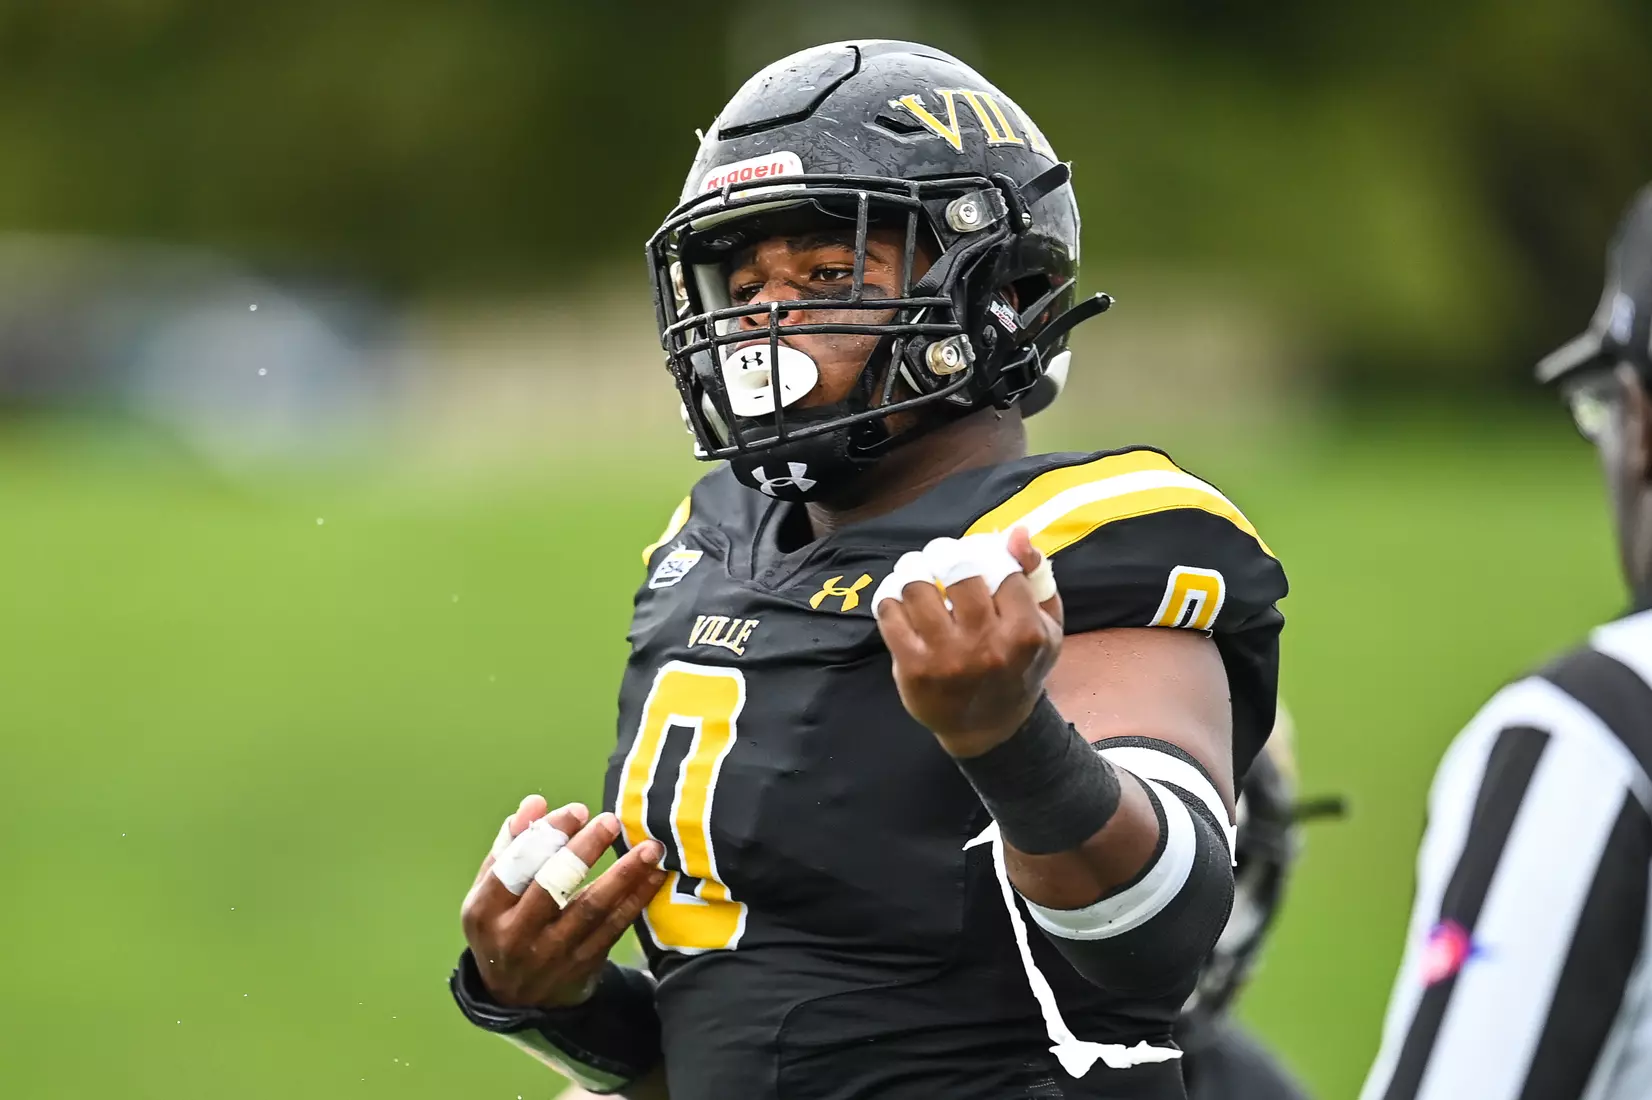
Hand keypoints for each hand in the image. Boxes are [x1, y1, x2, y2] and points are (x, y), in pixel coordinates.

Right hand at [460, 795, 665, 1008]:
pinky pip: (614, 928)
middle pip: (552, 888)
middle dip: (583, 851)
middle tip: (610, 821)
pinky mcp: (582, 965)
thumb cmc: (504, 925)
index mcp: (485, 912)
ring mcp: (551, 954)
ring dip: (623, 875)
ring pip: (591, 909)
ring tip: (649, 847)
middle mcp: (515, 936)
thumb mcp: (492, 891)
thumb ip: (511, 844)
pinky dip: (636, 899)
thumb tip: (535, 802)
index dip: (546, 837)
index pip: (514, 868)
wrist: (517, 998)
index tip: (577, 810)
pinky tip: (654, 874)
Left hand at [874, 527, 1063, 757]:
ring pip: (918, 587)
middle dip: (945, 554)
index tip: (974, 555)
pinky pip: (890, 613)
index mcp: (1025, 633)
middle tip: (939, 556)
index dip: (984, 553)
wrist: (988, 728)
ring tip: (917, 571)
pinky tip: (899, 597)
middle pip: (958, 571)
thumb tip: (1017, 532)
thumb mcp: (1045, 627)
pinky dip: (890, 597)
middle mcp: (986, 646)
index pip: (1001, 568)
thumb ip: (1036, 577)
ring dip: (914, 570)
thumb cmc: (1018, 669)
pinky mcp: (913, 668)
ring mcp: (946, 658)